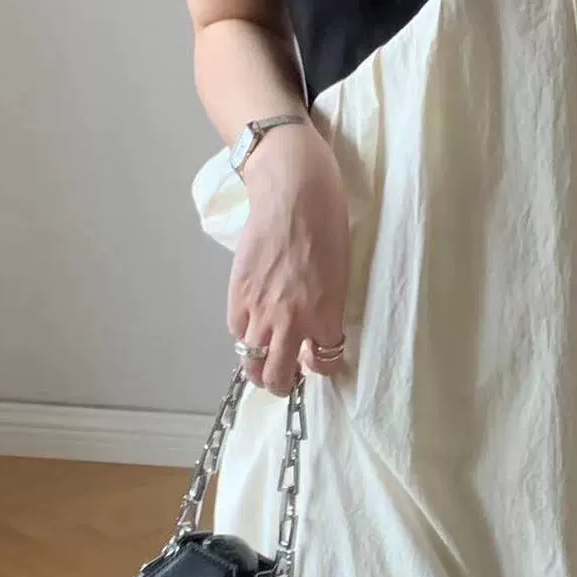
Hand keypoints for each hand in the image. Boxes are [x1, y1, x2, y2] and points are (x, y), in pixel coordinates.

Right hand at [228, 120, 350, 394]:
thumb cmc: (328, 224)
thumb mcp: (340, 274)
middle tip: (285, 378)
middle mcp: (291, 320)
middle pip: (277, 375)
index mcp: (326, 314)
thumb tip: (315, 329)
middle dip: (282, 383)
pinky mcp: (237, 292)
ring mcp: (260, 309)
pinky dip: (244, 335)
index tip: (318, 361)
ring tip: (263, 364)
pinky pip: (236, 330)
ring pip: (250, 361)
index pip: (324, 362)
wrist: (294, 193)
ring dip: (257, 368)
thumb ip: (327, 308)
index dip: (322, 366)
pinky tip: (252, 327)